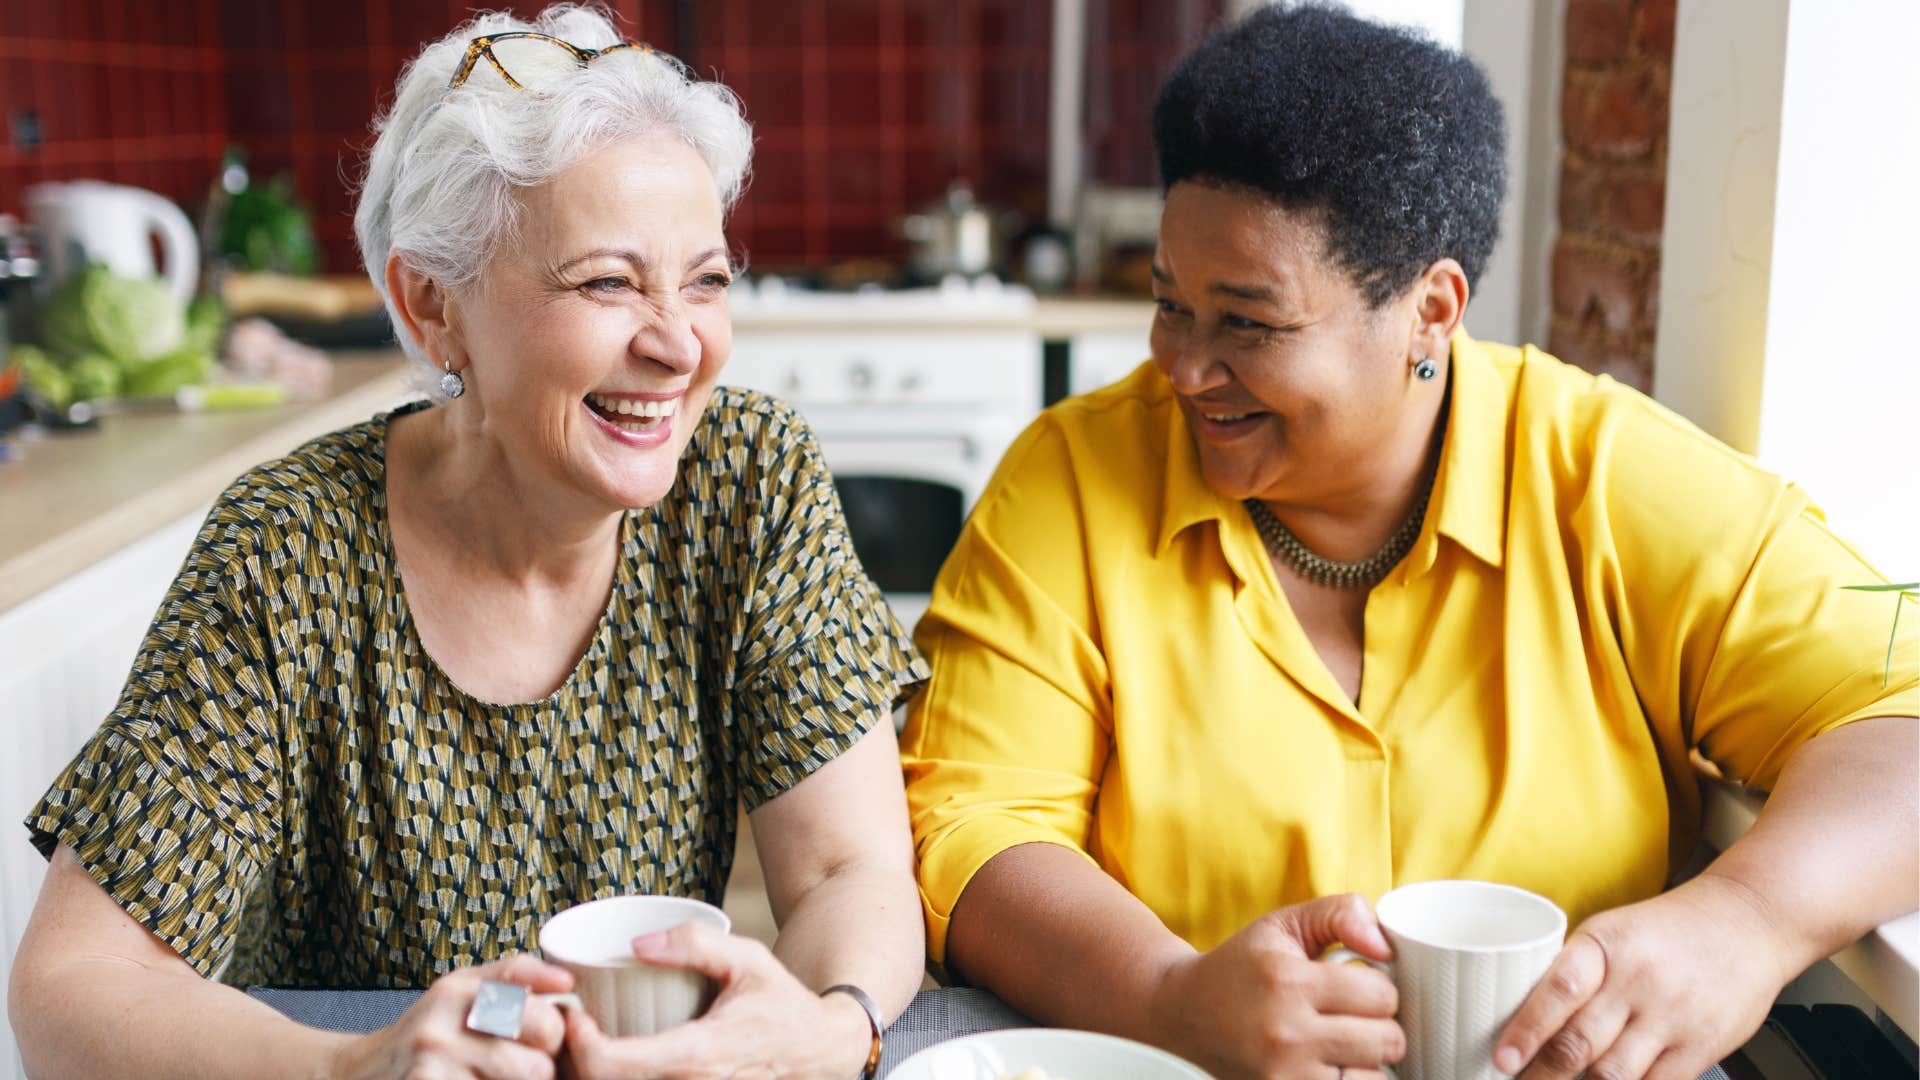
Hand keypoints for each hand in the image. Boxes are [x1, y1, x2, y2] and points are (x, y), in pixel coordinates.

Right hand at [328, 954, 574, 1079]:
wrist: (354, 1075)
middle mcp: (440, 1031)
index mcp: (458, 993)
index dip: (553, 1038)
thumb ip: (515, 976)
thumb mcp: (460, 990)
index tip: (538, 1042)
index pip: (546, 1019)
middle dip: (538, 1073)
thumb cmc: (424, 1033)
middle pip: (537, 1067)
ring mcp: (430, 1071)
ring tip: (495, 1077)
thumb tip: (567, 982)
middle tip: (519, 1068)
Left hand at [559, 922, 873, 1078]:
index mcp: (699, 1054)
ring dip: (592, 1073)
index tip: (576, 1015)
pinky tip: (610, 1062)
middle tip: (571, 1027)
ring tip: (585, 1043)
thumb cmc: (781, 1004)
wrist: (821, 1051)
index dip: (579, 1043)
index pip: (612, 1065)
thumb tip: (638, 944)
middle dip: (575, 1060)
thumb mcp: (748, 959)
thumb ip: (694, 944)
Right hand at [1148, 893, 1403, 1079]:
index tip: (1358, 986)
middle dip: (1379, 1024)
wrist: (1182, 1012)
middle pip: (1387, 1040)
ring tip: (1341, 1043)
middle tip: (1354, 1017)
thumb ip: (1342, 913)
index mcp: (1288, 982)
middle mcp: (1285, 1033)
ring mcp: (1283, 1076)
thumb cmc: (1241, 965)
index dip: (1378, 987)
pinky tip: (1329, 1064)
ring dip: (1366, 1060)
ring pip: (1374, 1077)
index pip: (1382, 994)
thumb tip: (1385, 947)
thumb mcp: (1285, 924)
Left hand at [1495, 874, 1791, 1079]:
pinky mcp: (1701, 1047)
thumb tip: (1522, 1016)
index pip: (1559, 990)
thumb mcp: (1613, 932)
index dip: (1527, 1029)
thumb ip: (1575, 972)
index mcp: (1606, 946)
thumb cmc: (1669, 930)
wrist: (1748, 923)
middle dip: (1543, 1074)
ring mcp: (1672, 1018)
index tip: (1503, 1057)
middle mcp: (1639, 982)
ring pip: (1614, 1074)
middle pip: (1581, 1042)